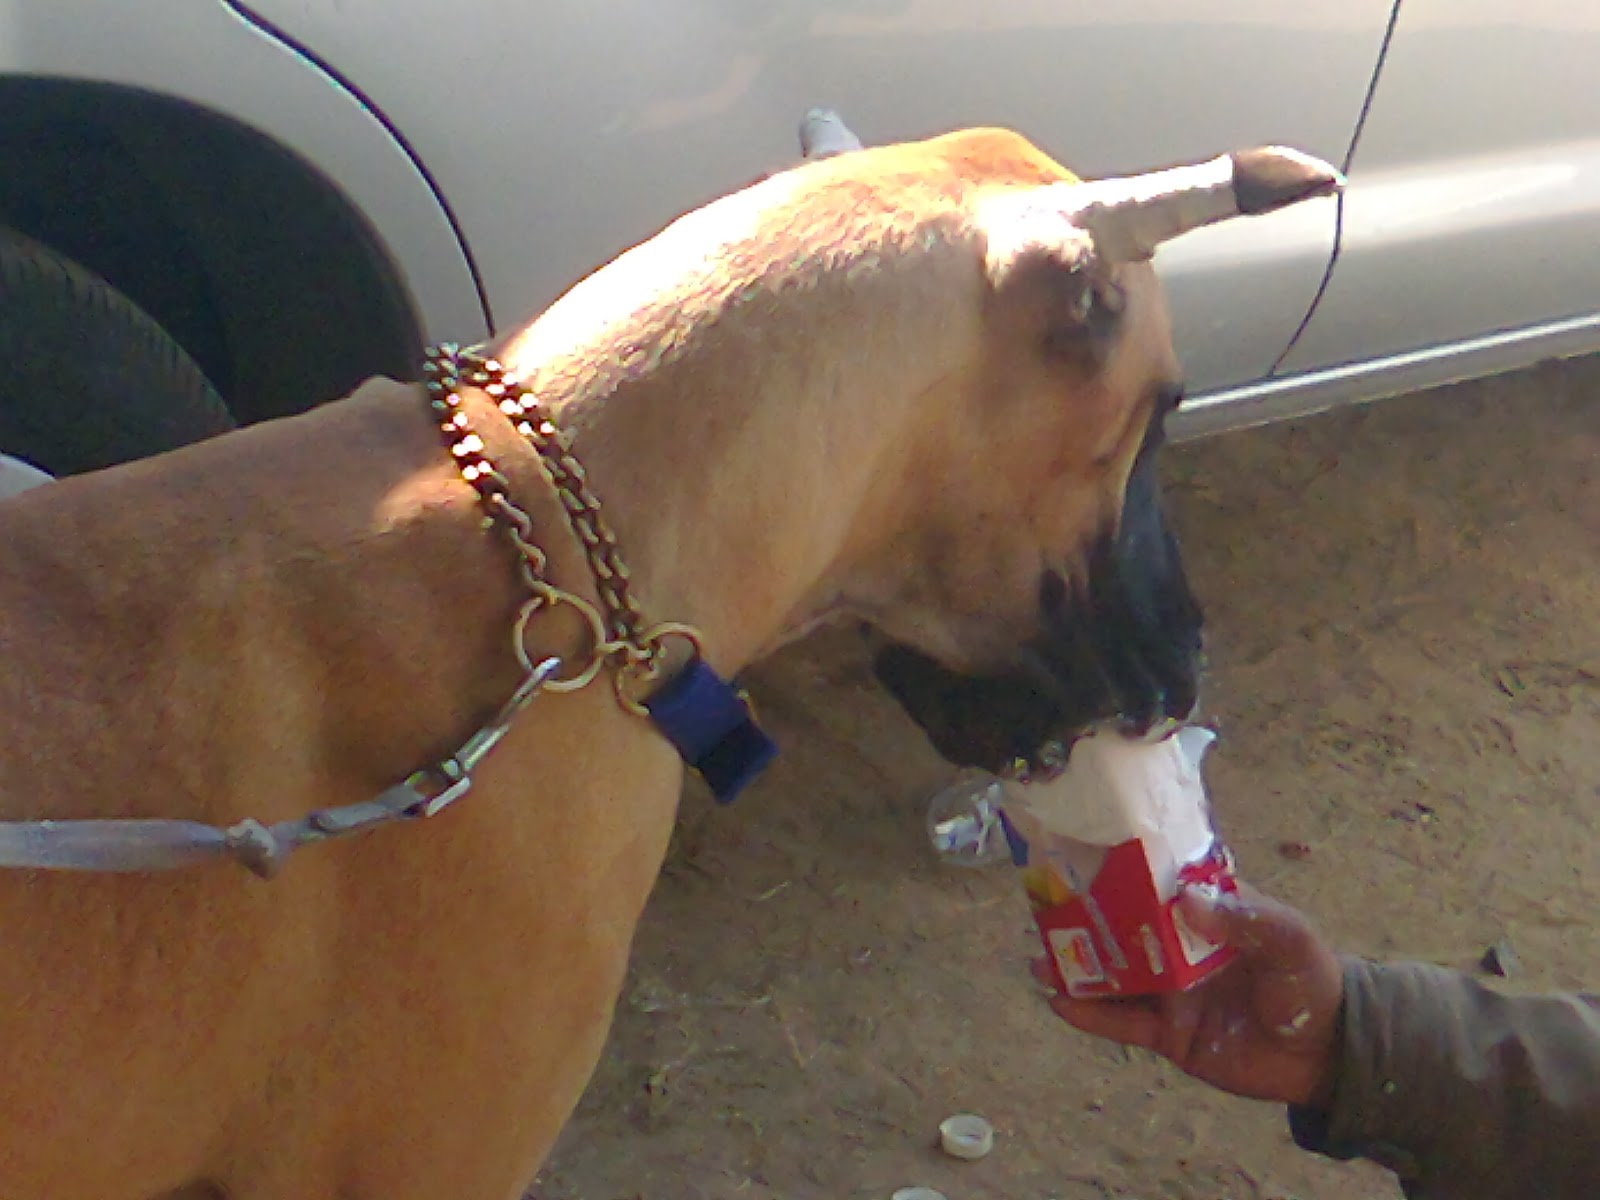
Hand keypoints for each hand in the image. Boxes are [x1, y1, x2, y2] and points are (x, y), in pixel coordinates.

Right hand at [1038, 883, 1345, 1107]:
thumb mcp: (1289, 938)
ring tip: (1038, 957)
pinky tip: (1059, 1001)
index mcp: (1204, 912)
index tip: (1079, 851)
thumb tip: (1185, 901)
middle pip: (1121, 927)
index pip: (1156, 883)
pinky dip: (1090, 1013)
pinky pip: (1121, 1022)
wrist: (1325, 1055)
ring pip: (1112, 975)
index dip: (1120, 867)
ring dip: (1075, 966)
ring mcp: (1167, 991)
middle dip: (1082, 917)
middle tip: (1042, 905)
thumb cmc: (1310, 982)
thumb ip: (1245, 918)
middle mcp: (1176, 947)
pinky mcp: (1165, 1033)